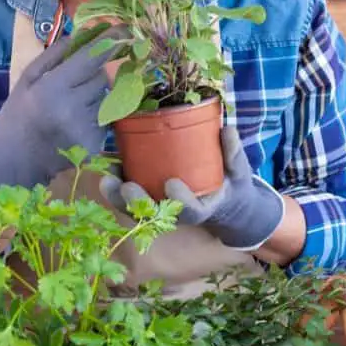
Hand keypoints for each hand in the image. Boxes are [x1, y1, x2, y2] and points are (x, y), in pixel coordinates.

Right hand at [0, 29, 119, 192]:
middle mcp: (72, 108)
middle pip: (102, 78)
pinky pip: (106, 119)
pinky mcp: (94, 144)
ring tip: (70, 107)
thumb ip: (53, 56)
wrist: (14, 161)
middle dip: (93, 75)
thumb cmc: (18, 115)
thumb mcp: (26, 80)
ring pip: (106, 98)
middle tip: (74, 84)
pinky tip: (75, 123)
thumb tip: (81, 34)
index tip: (123, 27)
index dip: (108, 42)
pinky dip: (96, 116)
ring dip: (94, 97)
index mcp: (52, 88)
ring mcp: (85, 128)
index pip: (90, 59)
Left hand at [100, 126, 285, 249]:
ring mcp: (161, 208)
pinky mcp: (149, 197)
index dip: (180, 200)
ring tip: (107, 179)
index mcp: (201, 208)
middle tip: (127, 187)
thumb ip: (233, 153)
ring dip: (119, 196)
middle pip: (154, 216)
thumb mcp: (238, 171)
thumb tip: (228, 129)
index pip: (189, 211)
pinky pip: (130, 197)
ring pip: (136, 209)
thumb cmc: (229, 182)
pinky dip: (117, 185)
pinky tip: (108, 168)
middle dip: (138, 203)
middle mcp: (177, 213)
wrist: (223, 198)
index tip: (172, 183)